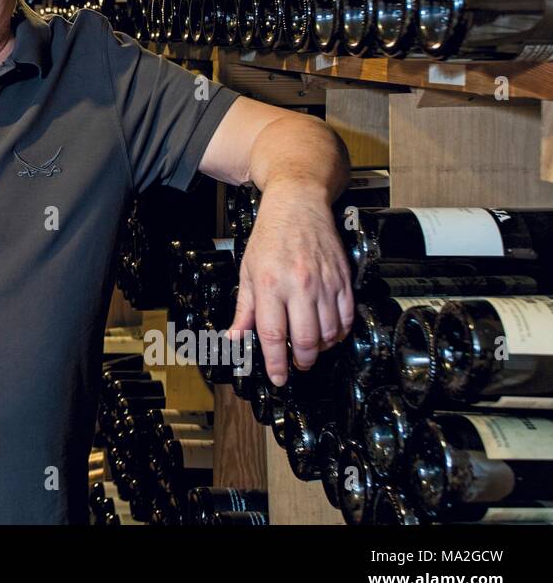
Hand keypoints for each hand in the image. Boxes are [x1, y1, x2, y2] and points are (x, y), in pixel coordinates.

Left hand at [228, 180, 353, 385]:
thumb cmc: (270, 236)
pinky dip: (340, 333)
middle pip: (305, 340)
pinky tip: (330, 334)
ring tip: (310, 350)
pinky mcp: (343, 280)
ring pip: (329, 333)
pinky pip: (347, 317)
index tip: (277, 377)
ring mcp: (325, 283)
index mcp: (270, 285)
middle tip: (296, 366)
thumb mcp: (247, 271)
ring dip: (320, 349)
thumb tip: (236, 337)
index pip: (273, 336)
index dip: (275, 363)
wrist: (298, 204)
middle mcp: (299, 286)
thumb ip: (244, 309)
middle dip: (301, 361)